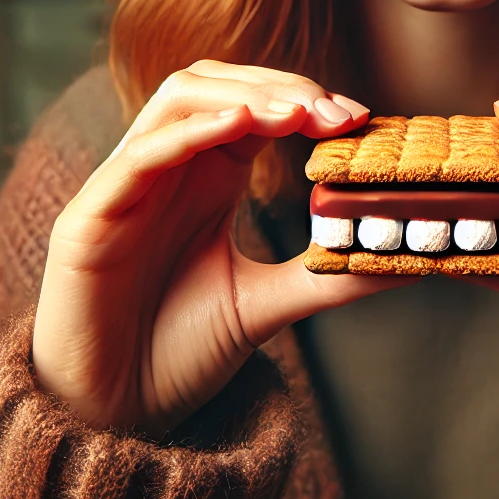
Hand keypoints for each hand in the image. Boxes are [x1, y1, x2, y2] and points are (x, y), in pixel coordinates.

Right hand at [32, 61, 412, 431]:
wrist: (114, 414)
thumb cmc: (177, 352)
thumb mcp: (266, 306)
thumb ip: (328, 277)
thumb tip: (408, 257)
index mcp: (205, 179)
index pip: (253, 105)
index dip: (303, 98)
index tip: (356, 119)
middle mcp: (165, 169)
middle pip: (216, 83)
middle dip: (278, 86)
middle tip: (333, 111)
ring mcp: (125, 186)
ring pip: (177, 100)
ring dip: (241, 96)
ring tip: (294, 112)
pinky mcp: (89, 217)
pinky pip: (137, 156)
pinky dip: (188, 133)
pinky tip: (236, 129)